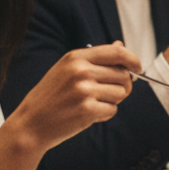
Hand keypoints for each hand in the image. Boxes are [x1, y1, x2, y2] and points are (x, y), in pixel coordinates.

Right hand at [11, 43, 139, 152]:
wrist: (30, 124)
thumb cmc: (51, 96)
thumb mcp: (67, 69)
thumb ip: (96, 58)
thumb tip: (121, 45)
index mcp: (76, 57)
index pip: (117, 53)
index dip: (133, 60)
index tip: (137, 68)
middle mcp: (81, 71)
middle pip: (124, 75)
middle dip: (122, 85)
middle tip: (106, 93)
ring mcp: (84, 91)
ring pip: (121, 93)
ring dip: (112, 100)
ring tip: (92, 102)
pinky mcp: (87, 110)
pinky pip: (113, 110)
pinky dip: (104, 114)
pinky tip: (87, 114)